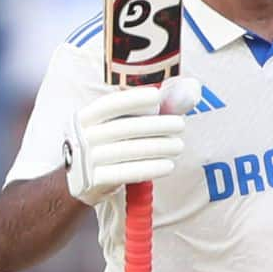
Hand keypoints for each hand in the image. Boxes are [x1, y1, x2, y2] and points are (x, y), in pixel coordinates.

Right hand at [62, 83, 191, 206]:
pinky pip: (125, 173)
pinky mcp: (94, 181)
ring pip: (127, 151)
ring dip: (158, 147)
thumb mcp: (123, 121)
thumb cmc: (112, 142)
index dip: (132, 100)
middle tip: (180, 125)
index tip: (156, 98)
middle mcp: (83, 136)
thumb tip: (192, 90)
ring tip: (179, 146)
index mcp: (86, 116)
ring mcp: (86, 160)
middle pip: (123, 129)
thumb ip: (160, 105)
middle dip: (155, 126)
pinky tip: (169, 165)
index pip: (109, 105)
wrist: (80, 181)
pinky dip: (149, 168)